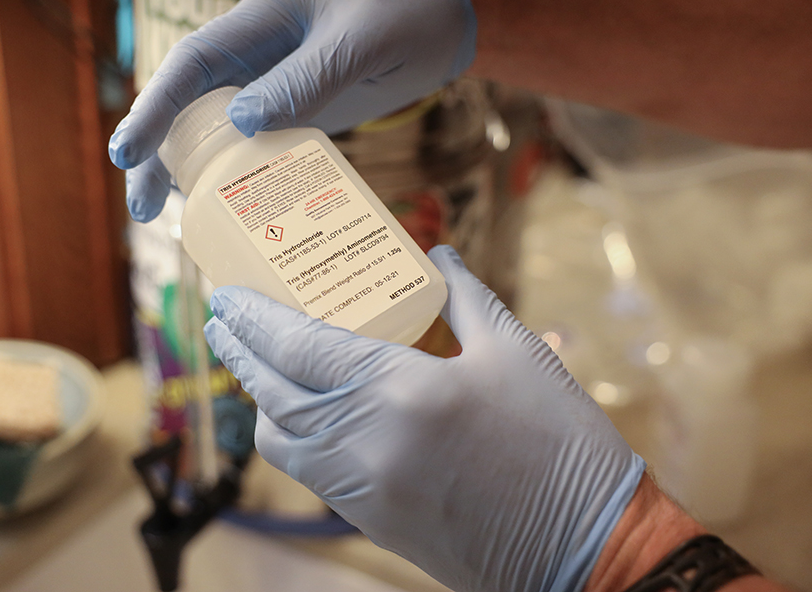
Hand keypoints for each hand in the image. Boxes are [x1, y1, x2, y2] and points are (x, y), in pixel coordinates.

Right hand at [108, 0, 475, 221]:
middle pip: (187, 102)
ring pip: (212, 128)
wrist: (442, 24)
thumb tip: (241, 124)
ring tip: (168, 217)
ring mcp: (271, 83)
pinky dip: (234, 175)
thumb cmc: (404, 19)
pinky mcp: (293, 110)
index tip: (127, 153)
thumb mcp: (360, 43)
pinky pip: (251, 144)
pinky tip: (226, 208)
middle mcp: (254, 51)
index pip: (192, 64)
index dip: (155, 107)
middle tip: (141, 208)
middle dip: (156, 153)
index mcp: (260, 20)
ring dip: (188, 170)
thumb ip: (305, 79)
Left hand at [204, 245, 645, 591]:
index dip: (255, 319)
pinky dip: (291, 436)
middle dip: (241, 353)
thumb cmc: (559, 446)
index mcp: (400, 392)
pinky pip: (307, 472)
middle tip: (225, 319)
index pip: (298, 348)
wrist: (585, 552)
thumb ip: (465, 298)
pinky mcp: (371, 520)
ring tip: (264, 364)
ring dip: (261, 399)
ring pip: (280, 441)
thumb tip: (437, 259)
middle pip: (273, 394)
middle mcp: (365, 443)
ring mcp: (362, 490)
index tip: (227, 295)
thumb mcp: (517, 352)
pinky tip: (308, 413)